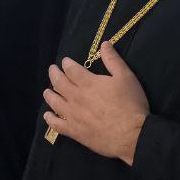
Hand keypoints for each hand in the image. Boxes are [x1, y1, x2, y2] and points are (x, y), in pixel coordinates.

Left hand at [42, 42, 147, 162]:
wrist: (132, 135)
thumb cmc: (131, 104)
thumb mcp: (126, 77)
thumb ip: (113, 60)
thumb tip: (104, 44)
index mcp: (88, 83)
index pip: (71, 69)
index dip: (66, 63)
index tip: (65, 61)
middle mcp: (76, 97)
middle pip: (59, 83)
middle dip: (54, 74)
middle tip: (52, 69)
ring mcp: (73, 115)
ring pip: (54, 102)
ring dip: (49, 94)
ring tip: (47, 91)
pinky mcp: (74, 131)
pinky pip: (56, 124)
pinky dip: (50, 119)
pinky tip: (48, 115)